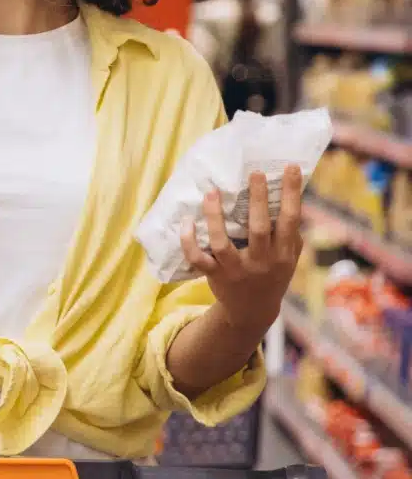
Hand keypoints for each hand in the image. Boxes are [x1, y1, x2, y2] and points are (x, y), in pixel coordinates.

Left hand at [179, 165, 303, 335]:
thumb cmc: (272, 274)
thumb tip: (291, 195)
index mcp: (283, 253)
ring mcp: (236, 269)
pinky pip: (198, 258)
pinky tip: (187, 222)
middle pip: (259, 228)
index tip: (290, 167)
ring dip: (215, 217)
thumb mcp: (289, 257)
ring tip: (211, 192)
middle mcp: (262, 261)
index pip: (291, 219)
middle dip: (258, 200)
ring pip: (222, 243)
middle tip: (254, 173)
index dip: (291, 193)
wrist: (252, 311)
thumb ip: (290, 232)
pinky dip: (189, 241)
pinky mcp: (214, 275)